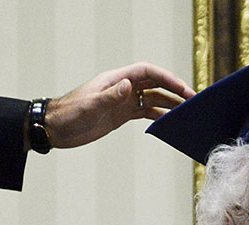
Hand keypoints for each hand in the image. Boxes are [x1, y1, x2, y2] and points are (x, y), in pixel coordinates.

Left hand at [43, 62, 195, 148]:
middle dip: (174, 89)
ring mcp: (123, 101)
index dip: (166, 77)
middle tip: (192, 99)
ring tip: (186, 112)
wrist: (56, 128)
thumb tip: (130, 85)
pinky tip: (169, 121)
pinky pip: (145, 112)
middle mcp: (122, 88)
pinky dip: (158, 116)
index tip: (182, 88)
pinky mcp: (121, 114)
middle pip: (154, 83)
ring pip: (152, 98)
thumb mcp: (90, 105)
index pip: (147, 72)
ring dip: (169, 103)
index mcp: (115, 80)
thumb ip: (111, 96)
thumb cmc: (69, 114)